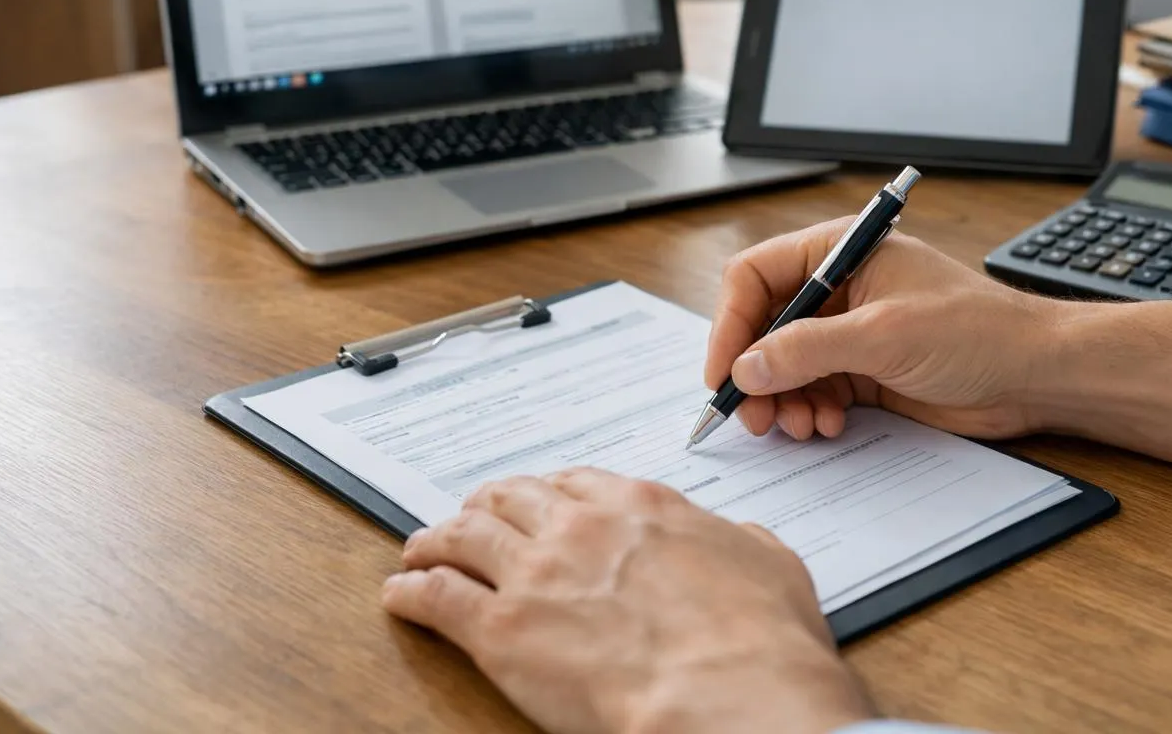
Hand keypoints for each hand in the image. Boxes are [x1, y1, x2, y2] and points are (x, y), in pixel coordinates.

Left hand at [382, 469, 874, 733]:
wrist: (729, 690)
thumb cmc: (758, 639)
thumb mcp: (770, 564)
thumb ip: (743, 542)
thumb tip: (743, 541)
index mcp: (641, 507)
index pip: (574, 481)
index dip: (545, 491)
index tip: (536, 501)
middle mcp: (580, 527)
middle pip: (510, 498)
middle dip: (484, 505)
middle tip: (471, 517)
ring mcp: (535, 573)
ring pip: (462, 536)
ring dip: (435, 539)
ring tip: (420, 549)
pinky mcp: (500, 629)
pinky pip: (436, 597)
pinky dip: (411, 590)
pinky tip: (401, 593)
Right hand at [707, 218, 1059, 441]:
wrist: (1034, 374)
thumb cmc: (978, 330)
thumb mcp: (884, 335)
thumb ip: (809, 349)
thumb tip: (747, 367)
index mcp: (840, 251)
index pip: (756, 277)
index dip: (731, 325)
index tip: (724, 373)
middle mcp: (839, 288)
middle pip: (764, 326)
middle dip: (755, 373)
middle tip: (754, 416)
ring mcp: (850, 331)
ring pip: (784, 365)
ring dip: (782, 399)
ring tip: (800, 425)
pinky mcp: (864, 371)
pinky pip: (813, 391)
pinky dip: (809, 411)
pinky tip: (828, 426)